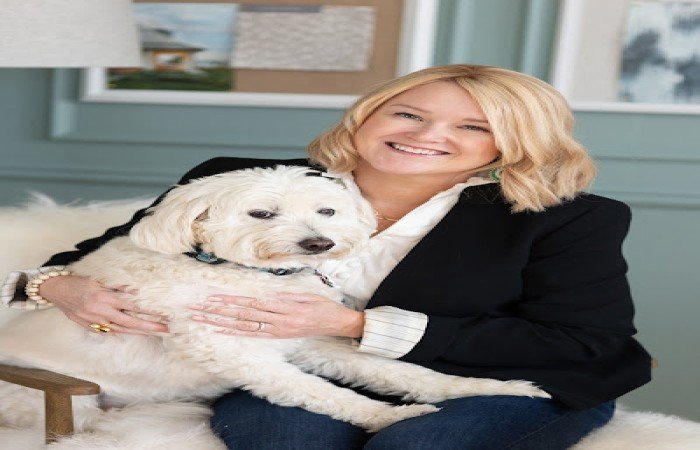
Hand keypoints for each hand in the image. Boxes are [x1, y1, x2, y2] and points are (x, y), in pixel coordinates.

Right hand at [38, 275, 167, 334]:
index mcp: (104, 298)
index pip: (132, 306)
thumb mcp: (99, 280)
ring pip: (121, 330)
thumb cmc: (79, 281)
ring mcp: (94, 321)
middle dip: (150, 326)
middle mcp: (101, 312)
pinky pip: (109, 331)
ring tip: (155, 333)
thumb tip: (137, 293)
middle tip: (166, 329)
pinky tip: (135, 333)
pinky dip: (123, 333)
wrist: (56, 290)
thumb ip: (118, 287)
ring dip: (139, 332)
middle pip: (130, 322)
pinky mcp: (89, 327)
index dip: (149, 311)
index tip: (164, 315)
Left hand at [188, 292, 364, 338]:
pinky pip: (254, 335)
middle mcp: (279, 321)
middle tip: (198, 308)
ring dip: (222, 323)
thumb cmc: (324, 306)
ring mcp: (278, 330)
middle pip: (243, 315)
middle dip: (219, 311)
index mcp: (286, 308)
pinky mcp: (279, 335)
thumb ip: (287, 295)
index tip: (213, 296)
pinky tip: (221, 331)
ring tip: (203, 319)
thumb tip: (266, 294)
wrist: (338, 323)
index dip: (232, 301)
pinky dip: (236, 333)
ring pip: (244, 326)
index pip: (252, 303)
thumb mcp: (308, 295)